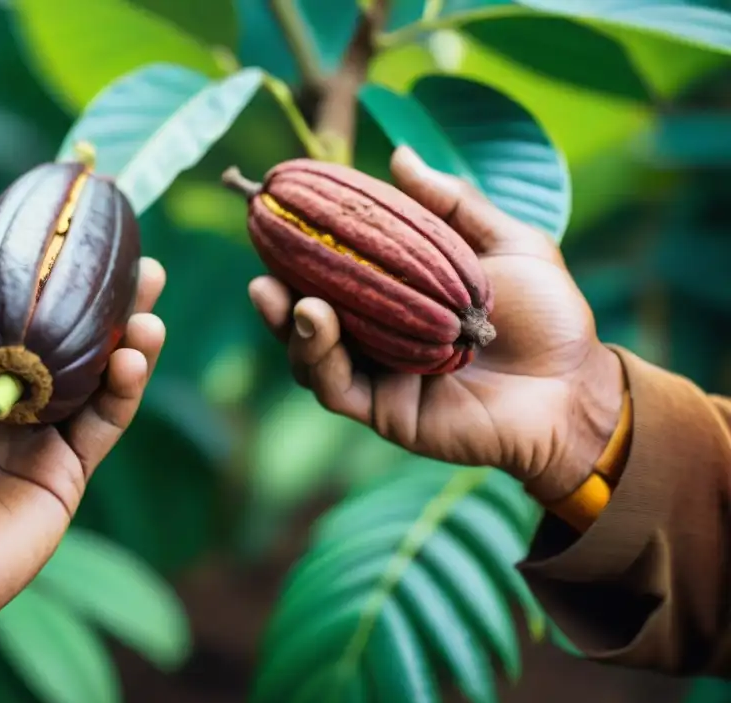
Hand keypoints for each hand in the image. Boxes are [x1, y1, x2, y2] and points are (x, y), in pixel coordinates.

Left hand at [0, 258, 166, 655]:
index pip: (15, 330)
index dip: (44, 295)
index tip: (68, 253)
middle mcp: (12, 410)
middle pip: (69, 349)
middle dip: (104, 310)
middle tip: (138, 269)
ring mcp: (45, 443)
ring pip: (98, 382)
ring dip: (128, 343)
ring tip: (148, 305)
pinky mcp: (70, 474)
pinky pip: (105, 424)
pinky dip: (125, 390)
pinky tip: (133, 356)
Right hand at [248, 147, 624, 503]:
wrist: (575, 384)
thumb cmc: (547, 315)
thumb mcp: (506, 243)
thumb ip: (453, 204)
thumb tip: (399, 156)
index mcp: (398, 298)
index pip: (338, 271)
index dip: (304, 247)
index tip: (278, 212)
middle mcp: (378, 337)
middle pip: (310, 314)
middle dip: (279, 290)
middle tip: (263, 262)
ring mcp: (378, 376)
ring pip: (311, 354)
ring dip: (290, 324)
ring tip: (287, 296)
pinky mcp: (385, 412)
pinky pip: (337, 388)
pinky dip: (319, 358)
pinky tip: (316, 323)